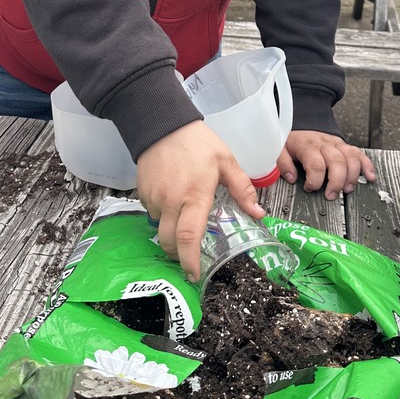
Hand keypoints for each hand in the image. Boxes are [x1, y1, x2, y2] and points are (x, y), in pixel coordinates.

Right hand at [136, 120, 263, 281]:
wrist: (162, 124)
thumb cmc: (198, 143)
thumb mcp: (226, 161)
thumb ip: (242, 189)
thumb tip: (258, 214)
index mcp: (195, 196)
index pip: (189, 237)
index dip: (190, 260)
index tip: (194, 275)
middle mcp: (171, 202)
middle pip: (169, 241)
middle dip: (178, 254)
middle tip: (189, 255)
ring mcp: (153, 198)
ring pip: (159, 227)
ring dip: (170, 231)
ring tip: (182, 218)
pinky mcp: (142, 192)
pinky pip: (151, 212)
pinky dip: (161, 214)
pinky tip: (171, 200)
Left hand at [276, 129, 374, 199]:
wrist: (303, 121)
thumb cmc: (293, 138)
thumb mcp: (280, 148)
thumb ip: (283, 163)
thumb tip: (291, 178)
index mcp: (308, 146)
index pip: (316, 164)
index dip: (314, 180)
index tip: (309, 188)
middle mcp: (325, 144)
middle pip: (338, 162)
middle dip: (336, 182)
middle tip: (331, 195)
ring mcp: (337, 144)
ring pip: (352, 158)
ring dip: (352, 176)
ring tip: (347, 189)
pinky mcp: (345, 146)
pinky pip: (360, 154)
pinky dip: (367, 165)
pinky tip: (370, 177)